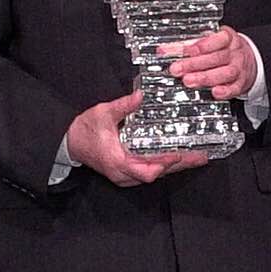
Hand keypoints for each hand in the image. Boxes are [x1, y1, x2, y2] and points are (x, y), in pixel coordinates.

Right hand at [65, 90, 208, 185]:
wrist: (70, 142)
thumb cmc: (84, 130)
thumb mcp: (103, 113)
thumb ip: (123, 106)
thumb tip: (139, 96)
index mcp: (117, 161)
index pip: (146, 170)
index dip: (163, 164)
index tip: (178, 155)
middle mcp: (123, 173)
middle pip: (156, 174)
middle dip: (179, 166)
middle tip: (200, 157)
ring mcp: (125, 175)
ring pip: (154, 175)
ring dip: (174, 167)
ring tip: (195, 158)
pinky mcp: (126, 173)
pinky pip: (149, 172)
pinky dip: (164, 166)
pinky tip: (177, 159)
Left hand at [164, 25, 259, 100]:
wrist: (250, 60)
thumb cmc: (224, 49)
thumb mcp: (210, 42)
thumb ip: (188, 45)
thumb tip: (164, 50)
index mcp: (227, 38)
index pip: (216, 40)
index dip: (200, 45)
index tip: (185, 50)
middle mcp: (234, 53)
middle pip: (216, 58)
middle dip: (194, 64)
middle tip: (177, 69)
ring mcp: (239, 68)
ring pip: (224, 73)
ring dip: (205, 78)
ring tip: (188, 81)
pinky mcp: (241, 83)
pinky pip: (234, 88)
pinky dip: (225, 91)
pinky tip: (215, 92)